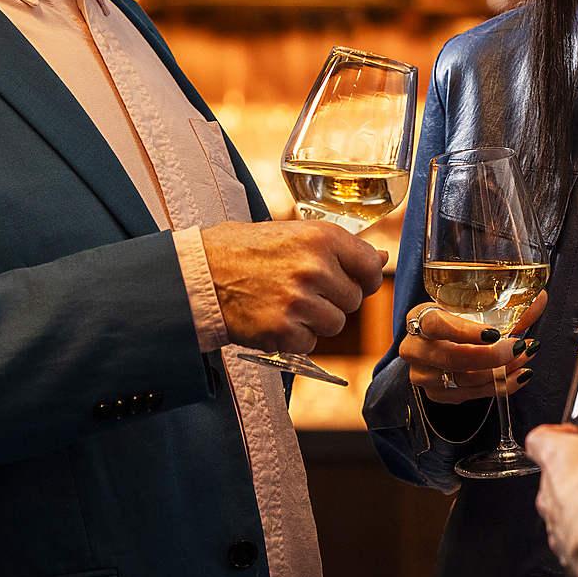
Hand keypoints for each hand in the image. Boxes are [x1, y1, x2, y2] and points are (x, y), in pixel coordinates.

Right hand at [200, 220, 386, 353]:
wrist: (198, 273)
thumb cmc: (244, 249)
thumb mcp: (293, 234)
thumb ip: (338, 247)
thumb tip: (380, 257)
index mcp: (322, 237)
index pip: (370, 267)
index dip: (363, 279)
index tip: (351, 281)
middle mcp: (315, 268)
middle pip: (352, 301)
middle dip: (333, 300)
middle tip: (302, 290)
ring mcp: (299, 300)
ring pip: (334, 324)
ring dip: (315, 320)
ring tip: (286, 303)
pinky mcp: (282, 329)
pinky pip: (309, 342)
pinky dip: (294, 337)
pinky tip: (274, 318)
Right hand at [401, 291, 547, 404]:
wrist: (440, 340)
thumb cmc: (459, 319)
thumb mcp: (476, 306)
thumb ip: (508, 303)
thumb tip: (541, 298)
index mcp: (420, 317)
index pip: (435, 325)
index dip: (464, 331)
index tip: (495, 333)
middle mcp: (414, 348)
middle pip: (451, 358)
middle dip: (491, 356)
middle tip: (519, 347)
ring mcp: (423, 375)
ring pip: (463, 380)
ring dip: (500, 372)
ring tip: (525, 357)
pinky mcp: (436, 394)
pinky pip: (469, 395)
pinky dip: (498, 387)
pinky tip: (518, 376)